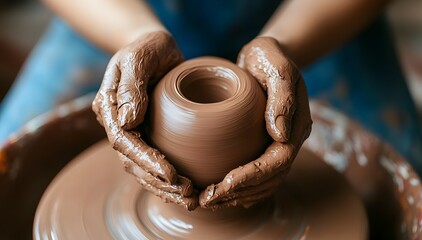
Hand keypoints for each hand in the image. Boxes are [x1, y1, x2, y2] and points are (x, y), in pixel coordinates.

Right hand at [92, 31, 197, 209]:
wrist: (154, 47)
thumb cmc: (146, 47)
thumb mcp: (139, 58)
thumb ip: (131, 85)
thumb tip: (127, 120)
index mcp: (109, 106)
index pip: (123, 140)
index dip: (145, 159)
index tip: (170, 173)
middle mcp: (117, 123)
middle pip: (132, 161)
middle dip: (158, 181)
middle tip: (187, 195)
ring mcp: (132, 130)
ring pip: (142, 167)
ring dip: (163, 186)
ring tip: (189, 199)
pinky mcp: (148, 133)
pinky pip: (153, 160)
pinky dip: (166, 178)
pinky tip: (183, 189)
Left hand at [199, 37, 311, 208]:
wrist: (266, 55)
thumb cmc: (271, 56)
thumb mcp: (277, 66)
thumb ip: (282, 97)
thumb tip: (281, 134)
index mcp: (296, 126)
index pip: (277, 162)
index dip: (252, 177)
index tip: (223, 185)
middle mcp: (289, 140)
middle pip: (270, 180)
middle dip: (240, 193)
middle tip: (208, 200)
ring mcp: (277, 143)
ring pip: (264, 182)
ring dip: (237, 196)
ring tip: (209, 200)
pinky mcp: (262, 143)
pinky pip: (255, 173)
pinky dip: (239, 188)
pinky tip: (220, 192)